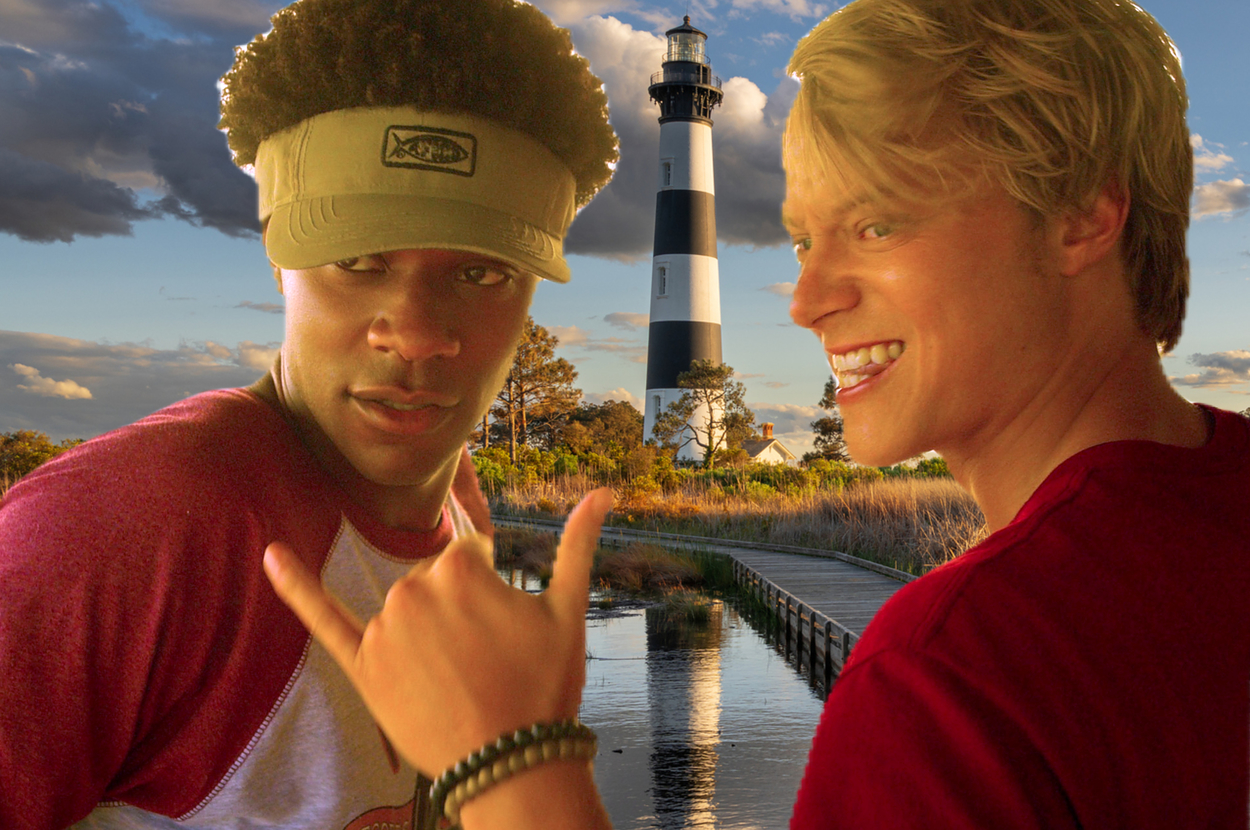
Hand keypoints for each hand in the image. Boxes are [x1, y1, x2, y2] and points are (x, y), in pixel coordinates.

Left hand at [262, 487, 613, 776]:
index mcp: (461, 567)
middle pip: (435, 581)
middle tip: (487, 661)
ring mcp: (384, 627)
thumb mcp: (567, 610)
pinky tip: (270, 555)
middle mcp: (415, 588)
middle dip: (461, 613)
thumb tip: (605, 490)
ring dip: (426, 634)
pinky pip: (323, 618)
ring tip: (459, 679)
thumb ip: (578, 543)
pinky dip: (294, 586)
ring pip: (403, 609)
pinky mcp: (361, 665)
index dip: (493, 592)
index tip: (505, 628)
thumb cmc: (544, 686)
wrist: (510, 765)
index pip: (471, 556)